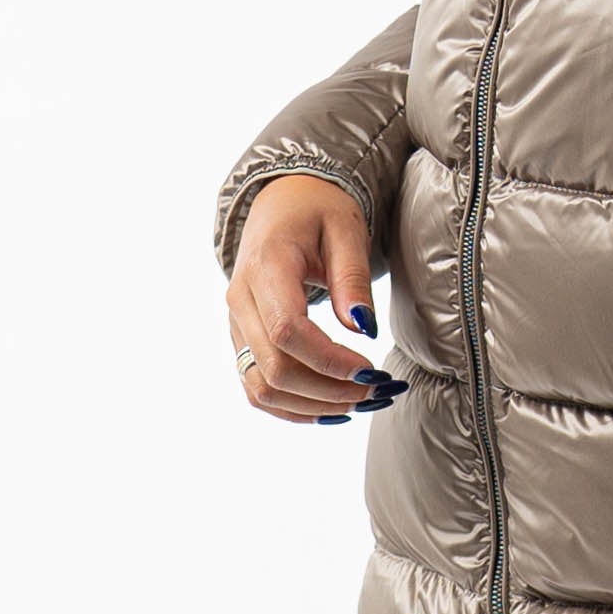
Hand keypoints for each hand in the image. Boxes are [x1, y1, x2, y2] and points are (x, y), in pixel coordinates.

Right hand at [227, 174, 399, 425]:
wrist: (281, 205)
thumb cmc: (316, 212)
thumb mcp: (345, 231)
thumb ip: (353, 279)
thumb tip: (365, 330)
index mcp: (265, 267)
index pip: (288, 331)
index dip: (330, 360)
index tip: (371, 370)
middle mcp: (241, 300)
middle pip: (274, 369)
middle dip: (329, 390)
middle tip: (376, 390)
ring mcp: (237, 324)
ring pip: (261, 387)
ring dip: (313, 406)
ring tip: (360, 402)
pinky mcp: (243, 340)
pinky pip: (257, 387)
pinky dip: (293, 407)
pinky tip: (332, 408)